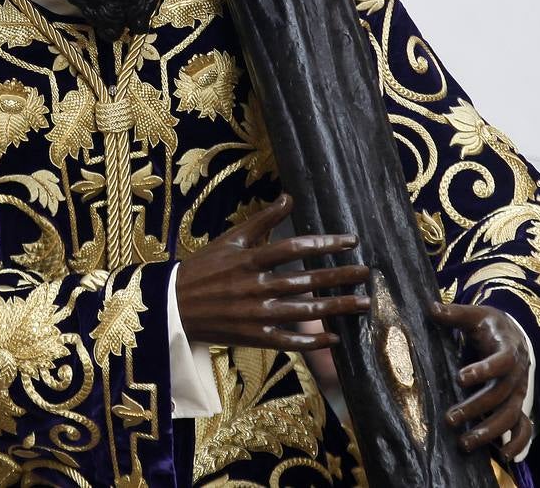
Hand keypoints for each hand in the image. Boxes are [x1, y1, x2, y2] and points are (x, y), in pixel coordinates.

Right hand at [177, 193, 370, 349]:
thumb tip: (288, 197)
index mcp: (248, 260)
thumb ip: (261, 221)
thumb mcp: (229, 240)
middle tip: (366, 273)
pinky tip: (335, 339)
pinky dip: (312, 342)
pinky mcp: (253, 337)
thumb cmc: (203, 269)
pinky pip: (289, 340)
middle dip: (339, 276)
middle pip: (305, 281)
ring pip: (304, 312)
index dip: (324, 244)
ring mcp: (255, 314)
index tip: (350, 241)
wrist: (173, 305)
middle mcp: (254, 286)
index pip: (293, 248)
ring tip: (363, 303)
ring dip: (336, 307)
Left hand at [431, 302, 532, 459]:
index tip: (461, 377)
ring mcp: (518, 393)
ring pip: (510, 416)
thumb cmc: (488, 325)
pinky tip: (500, 456)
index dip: (484, 369)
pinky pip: (523, 428)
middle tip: (449, 418)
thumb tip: (431, 307)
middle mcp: (517, 375)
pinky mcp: (516, 404)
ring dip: (489, 431)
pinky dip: (516, 442)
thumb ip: (454, 313)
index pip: (503, 361)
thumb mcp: (474, 314)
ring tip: (463, 442)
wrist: (511, 335)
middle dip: (476, 408)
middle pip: (501, 395)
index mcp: (508, 350)